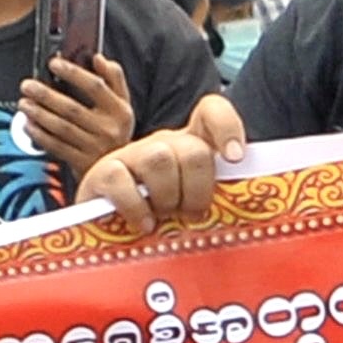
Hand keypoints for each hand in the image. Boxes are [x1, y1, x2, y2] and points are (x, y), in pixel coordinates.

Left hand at [18, 49, 137, 172]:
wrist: (119, 168)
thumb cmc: (115, 129)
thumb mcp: (123, 102)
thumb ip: (114, 77)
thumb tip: (98, 57)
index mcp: (120, 110)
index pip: (95, 86)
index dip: (73, 73)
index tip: (53, 63)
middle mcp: (109, 129)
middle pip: (72, 108)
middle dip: (45, 95)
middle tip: (27, 86)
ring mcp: (95, 148)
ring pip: (61, 128)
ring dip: (39, 114)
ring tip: (24, 104)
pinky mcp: (82, 163)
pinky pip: (56, 146)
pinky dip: (40, 135)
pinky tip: (28, 125)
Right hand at [78, 92, 243, 232]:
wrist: (106, 230)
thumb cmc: (160, 220)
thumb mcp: (190, 206)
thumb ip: (215, 198)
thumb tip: (239, 210)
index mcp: (190, 146)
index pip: (211, 112)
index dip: (227, 128)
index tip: (235, 159)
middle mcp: (163, 144)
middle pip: (193, 150)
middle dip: (198, 190)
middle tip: (191, 216)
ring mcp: (132, 156)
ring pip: (160, 159)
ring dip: (168, 197)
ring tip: (164, 220)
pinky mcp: (103, 173)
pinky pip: (122, 180)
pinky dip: (137, 208)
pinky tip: (144, 225)